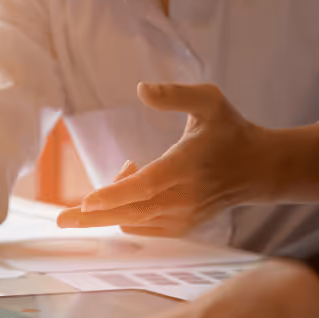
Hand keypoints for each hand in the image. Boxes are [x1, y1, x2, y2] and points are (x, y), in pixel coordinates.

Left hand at [57, 82, 277, 236]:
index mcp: (186, 166)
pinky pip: (141, 225)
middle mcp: (183, 197)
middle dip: (92, 217)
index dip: (115, 195)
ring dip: (112, 204)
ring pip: (132, 220)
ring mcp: (182, 217)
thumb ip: (176, 94)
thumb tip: (141, 89)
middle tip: (60, 221)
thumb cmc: (230, 130)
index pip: (145, 186)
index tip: (86, 202)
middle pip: (130, 212)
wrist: (258, 169)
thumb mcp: (209, 100)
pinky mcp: (180, 228)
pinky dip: (126, 211)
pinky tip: (132, 182)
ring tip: (125, 168)